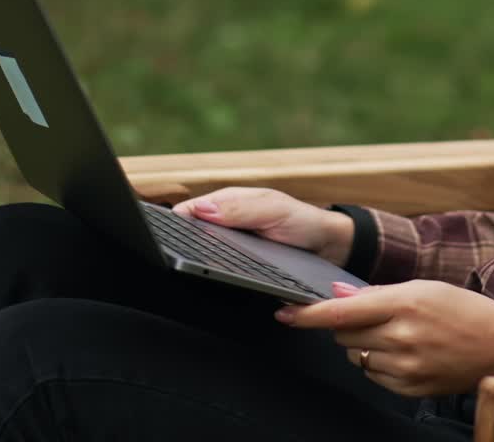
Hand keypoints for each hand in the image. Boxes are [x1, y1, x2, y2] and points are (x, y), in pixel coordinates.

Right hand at [173, 187, 354, 266]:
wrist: (330, 248)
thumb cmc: (303, 221)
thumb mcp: (274, 209)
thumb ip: (242, 208)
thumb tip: (202, 209)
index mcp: (228, 204)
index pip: (189, 213)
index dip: (172, 224)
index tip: (162, 238)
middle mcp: (225, 227)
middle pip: (190, 239)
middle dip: (177, 248)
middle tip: (168, 262)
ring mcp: (232, 251)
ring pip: (202, 260)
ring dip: (194, 267)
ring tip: (184, 278)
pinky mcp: (240, 272)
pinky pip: (218, 277)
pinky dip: (211, 281)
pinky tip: (208, 289)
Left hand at [275, 279, 493, 396]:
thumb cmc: (461, 308)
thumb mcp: (422, 287)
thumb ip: (377, 293)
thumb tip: (338, 294)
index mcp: (403, 304)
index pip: (341, 311)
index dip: (308, 314)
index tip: (285, 312)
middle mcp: (400, 338)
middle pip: (343, 334)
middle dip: (346, 322)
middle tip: (372, 315)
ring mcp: (404, 368)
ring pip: (356, 356)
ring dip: (365, 344)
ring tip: (398, 334)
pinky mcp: (409, 390)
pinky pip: (374, 376)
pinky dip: (380, 363)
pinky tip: (405, 353)